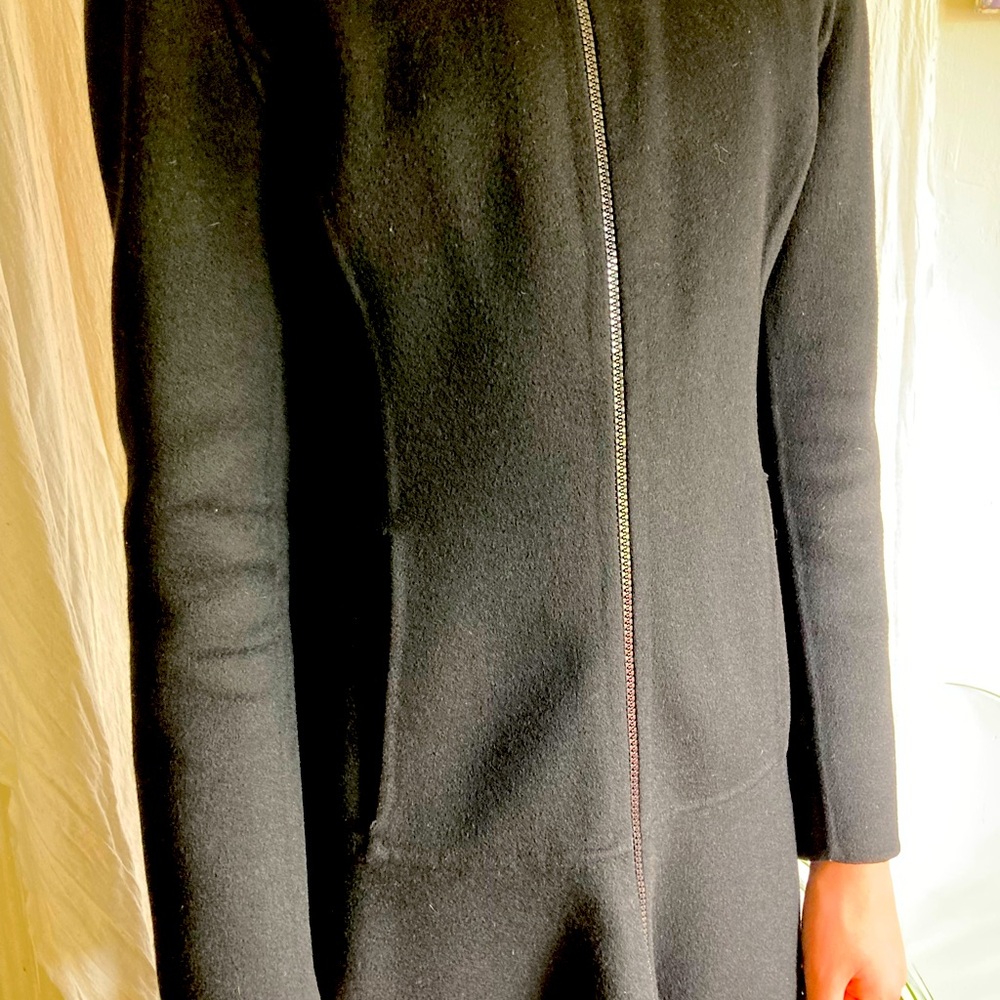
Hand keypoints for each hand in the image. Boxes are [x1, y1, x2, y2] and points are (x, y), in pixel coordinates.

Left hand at [801, 860, 906, 999]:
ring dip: (826, 966)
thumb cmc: (844, 905)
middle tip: (815, 962)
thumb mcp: (825, 972)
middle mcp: (889, 974)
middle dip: (827, 984)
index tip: (817, 982)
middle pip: (850, 995)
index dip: (827, 997)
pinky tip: (819, 930)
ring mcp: (880, 949)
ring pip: (846, 974)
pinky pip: (845, 951)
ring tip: (817, 943)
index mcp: (884, 993)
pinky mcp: (868, 929)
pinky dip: (829, 946)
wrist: (849, 856)